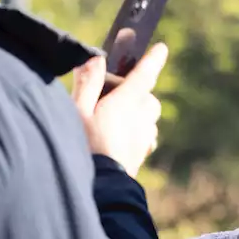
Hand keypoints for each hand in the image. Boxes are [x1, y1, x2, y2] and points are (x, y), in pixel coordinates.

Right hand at [71, 43, 167, 176]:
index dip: (153, 60)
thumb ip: (87, 84)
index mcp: (127, 103)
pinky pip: (145, 136)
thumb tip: (95, 59)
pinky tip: (119, 139)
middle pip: (148, 97)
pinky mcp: (141, 155)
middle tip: (111, 94)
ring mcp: (144, 138)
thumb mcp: (77, 112)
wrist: (100, 190)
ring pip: (148, 117)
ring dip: (137, 112)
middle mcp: (141, 118)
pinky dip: (137, 131)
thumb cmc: (83, 148)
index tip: (161, 48)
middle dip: (137, 91)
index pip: (144, 75)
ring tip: (112, 118)